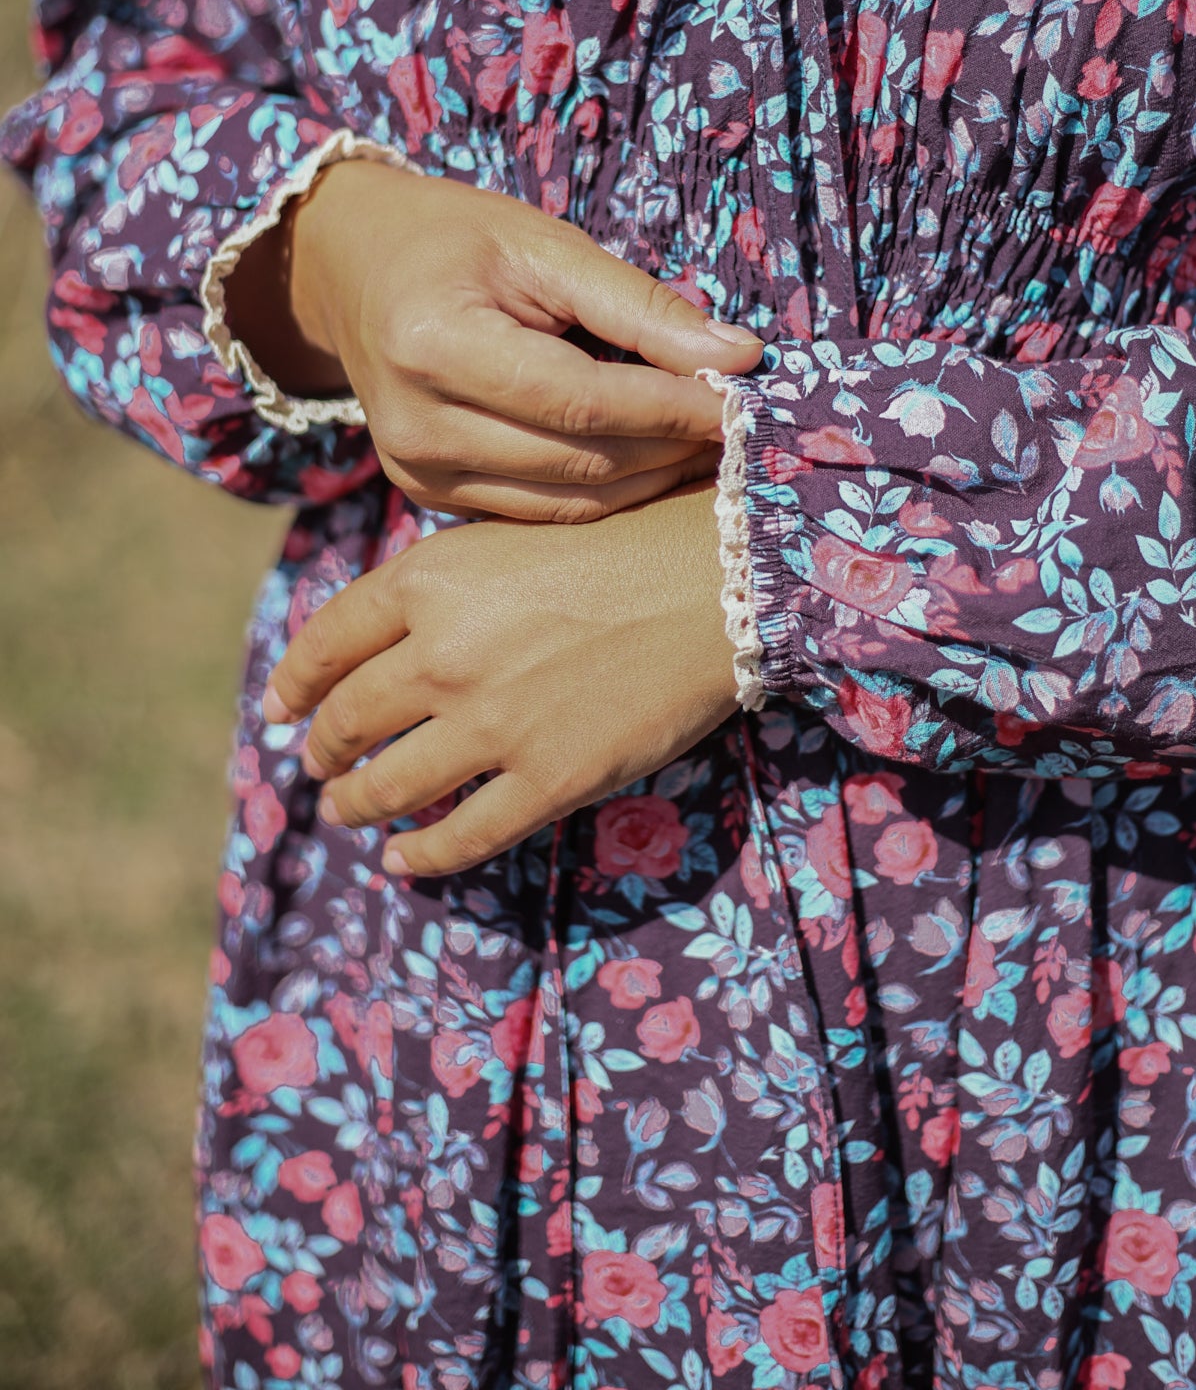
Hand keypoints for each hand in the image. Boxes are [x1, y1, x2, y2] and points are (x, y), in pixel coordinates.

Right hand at [224, 160, 761, 519]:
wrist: (354, 270)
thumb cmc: (455, 241)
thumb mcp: (545, 245)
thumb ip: (639, 305)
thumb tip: (738, 354)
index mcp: (436, 345)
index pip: (581, 401)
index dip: (671, 406)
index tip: (743, 395)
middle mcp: (417, 427)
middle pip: (580, 463)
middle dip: (672, 447)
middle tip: (743, 425)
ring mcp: (417, 474)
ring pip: (568, 504)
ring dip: (651, 479)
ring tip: (709, 445)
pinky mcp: (430, 497)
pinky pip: (541, 513)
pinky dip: (608, 494)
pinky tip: (656, 463)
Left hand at [262, 484, 740, 873]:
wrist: (716, 578)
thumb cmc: (621, 541)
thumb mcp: (507, 536)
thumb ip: (440, 585)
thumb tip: (381, 639)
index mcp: (427, 579)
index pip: (327, 641)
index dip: (293, 682)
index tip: (278, 707)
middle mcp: (443, 653)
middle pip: (348, 719)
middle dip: (320, 748)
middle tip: (314, 762)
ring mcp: (493, 723)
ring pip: (389, 786)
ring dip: (356, 804)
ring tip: (348, 810)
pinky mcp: (547, 779)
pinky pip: (461, 836)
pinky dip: (420, 855)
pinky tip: (403, 860)